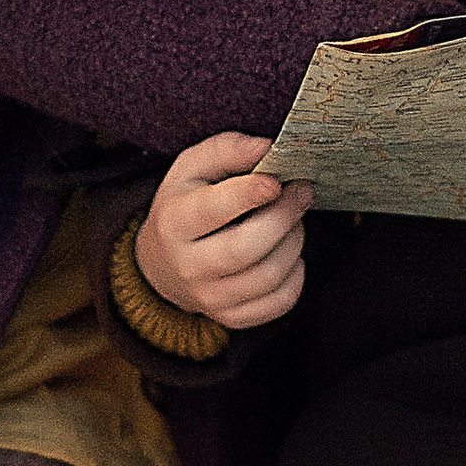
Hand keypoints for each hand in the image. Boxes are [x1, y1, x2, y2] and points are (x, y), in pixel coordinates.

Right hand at [135, 132, 314, 327]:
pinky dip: (295, 276)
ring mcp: (209, 298)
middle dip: (284, 216)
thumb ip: (227, 150)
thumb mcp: (191, 168)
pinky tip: (288, 255)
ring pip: (268, 276)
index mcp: (173, 223)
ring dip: (294, 242)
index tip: (277, 180)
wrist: (163, 262)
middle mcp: (187, 266)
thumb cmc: (185, 204)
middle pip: (246, 248)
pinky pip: (279, 302)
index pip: (214, 210)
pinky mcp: (232, 317)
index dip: (250, 193)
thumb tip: (266, 147)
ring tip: (294, 221)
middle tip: (303, 191)